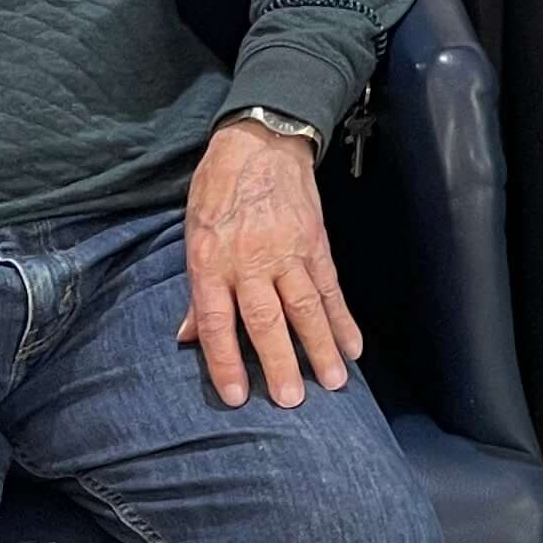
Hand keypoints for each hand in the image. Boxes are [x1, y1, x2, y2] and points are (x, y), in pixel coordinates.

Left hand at [182, 116, 357, 405]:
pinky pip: (331, 287)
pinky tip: (354, 344)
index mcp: (211, 262)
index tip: (236, 397)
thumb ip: (195, 290)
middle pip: (266, 320)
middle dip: (280, 362)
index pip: (216, 321)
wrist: (260, 143)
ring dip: (321, 346)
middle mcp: (249, 262)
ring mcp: (287, 252)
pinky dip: (342, 317)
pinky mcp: (315, 244)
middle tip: (292, 399)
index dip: (225, 360)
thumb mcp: (193, 234)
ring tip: (335, 381)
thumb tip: (188, 336)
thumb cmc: (219, 189)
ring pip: (305, 307)